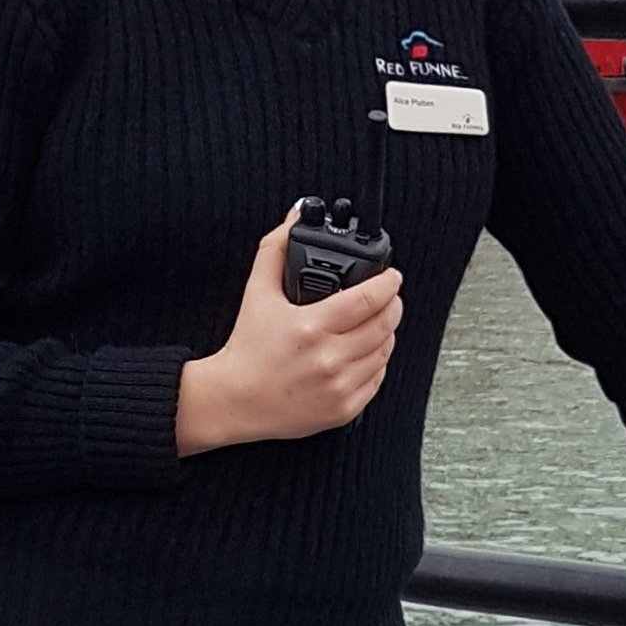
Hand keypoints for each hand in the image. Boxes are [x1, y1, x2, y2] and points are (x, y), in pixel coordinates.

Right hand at [176, 206, 403, 455]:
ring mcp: (338, 386)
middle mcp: (328, 359)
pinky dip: (377, 360)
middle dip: (392, 304)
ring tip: (376, 320)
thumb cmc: (246, 348)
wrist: (233, 400)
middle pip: (384, 324)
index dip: (388, 283)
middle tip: (387, 296)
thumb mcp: (257, 292)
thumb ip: (277, 248)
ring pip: (385, 350)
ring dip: (387, 331)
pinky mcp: (343, 409)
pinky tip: (365, 350)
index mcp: (310, 327)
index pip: (369, 298)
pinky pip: (378, 378)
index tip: (392, 275)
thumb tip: (295, 216)